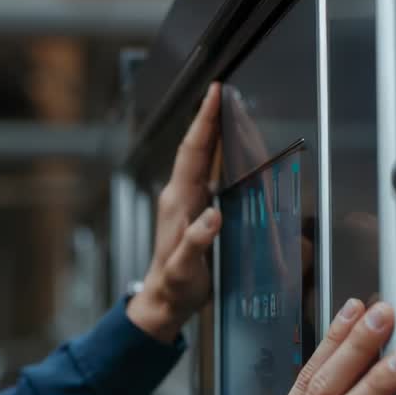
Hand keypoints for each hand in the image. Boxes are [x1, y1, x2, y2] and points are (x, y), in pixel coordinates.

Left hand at [126, 83, 221, 342]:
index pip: (193, 152)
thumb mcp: (185, 268)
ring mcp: (185, 202)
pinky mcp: (194, 211)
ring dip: (215, 134)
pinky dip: (219, 157)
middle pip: (197, 148)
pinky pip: (207, 174)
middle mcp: (180, 195)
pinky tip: (231, 152)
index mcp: (178, 202)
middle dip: (211, 118)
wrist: (163, 301)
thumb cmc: (174, 286)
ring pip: (201, 159)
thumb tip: (213, 216)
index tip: (215, 94)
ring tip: (232, 112)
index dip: (205, 122)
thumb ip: (196, 242)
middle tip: (227, 92)